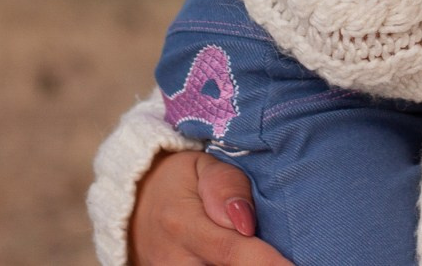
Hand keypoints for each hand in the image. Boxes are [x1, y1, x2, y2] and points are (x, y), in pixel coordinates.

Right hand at [127, 151, 290, 265]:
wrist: (131, 205)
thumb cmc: (176, 181)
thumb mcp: (200, 166)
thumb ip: (225, 185)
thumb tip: (244, 220)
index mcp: (183, 224)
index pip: (232, 250)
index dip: (268, 263)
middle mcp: (174, 260)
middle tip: (290, 258)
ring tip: (272, 257)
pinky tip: (252, 259)